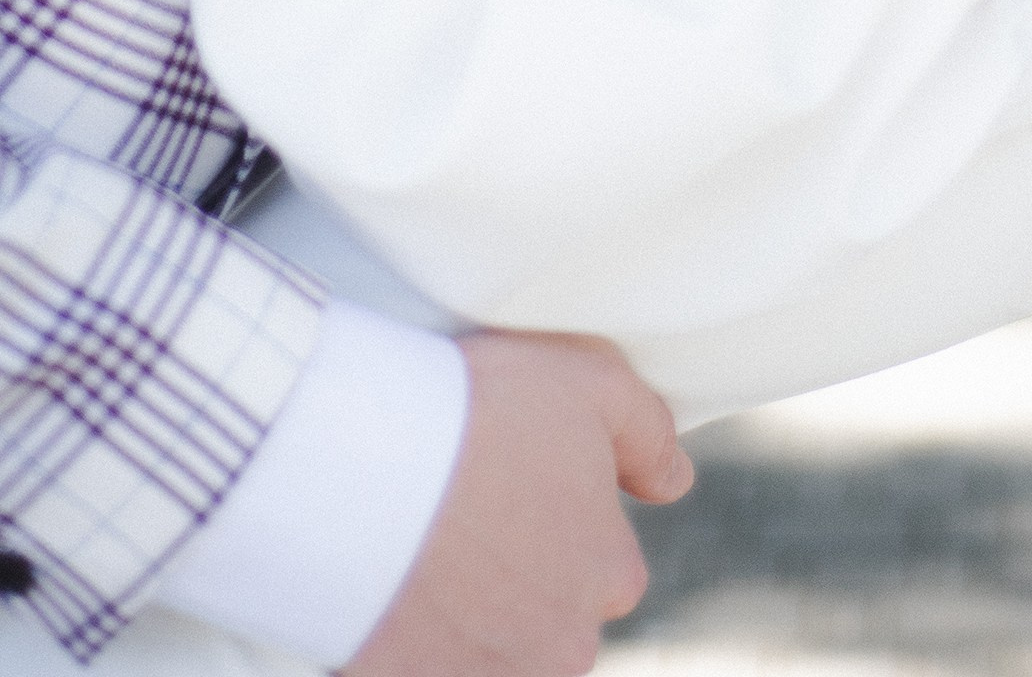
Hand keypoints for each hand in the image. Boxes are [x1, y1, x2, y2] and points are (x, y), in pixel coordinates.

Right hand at [349, 331, 691, 676]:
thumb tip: (675, 482)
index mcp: (612, 574)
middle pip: (549, 618)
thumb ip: (649, 434)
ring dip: (468, 619)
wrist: (357, 469)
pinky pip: (433, 668)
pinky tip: (391, 592)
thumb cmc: (479, 414)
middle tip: (461, 518)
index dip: (554, 520)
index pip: (605, 564)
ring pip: (494, 653)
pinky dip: (418, 646)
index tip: (508, 487)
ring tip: (421, 554)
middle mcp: (565, 646)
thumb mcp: (589, 383)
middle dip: (515, 581)